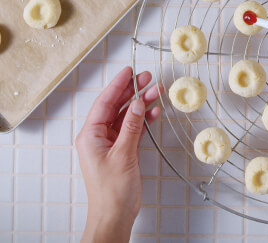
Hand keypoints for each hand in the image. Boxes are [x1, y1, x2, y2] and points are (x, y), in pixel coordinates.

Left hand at [75, 67, 161, 242]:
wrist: (115, 214)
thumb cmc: (112, 191)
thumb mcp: (123, 154)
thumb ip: (131, 126)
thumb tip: (138, 104)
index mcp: (90, 135)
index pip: (104, 103)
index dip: (118, 85)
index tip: (129, 72)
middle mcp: (98, 136)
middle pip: (116, 106)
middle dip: (132, 92)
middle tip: (147, 78)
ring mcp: (110, 143)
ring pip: (126, 116)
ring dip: (141, 104)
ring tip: (156, 92)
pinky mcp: (122, 150)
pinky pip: (132, 128)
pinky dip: (144, 120)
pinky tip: (154, 112)